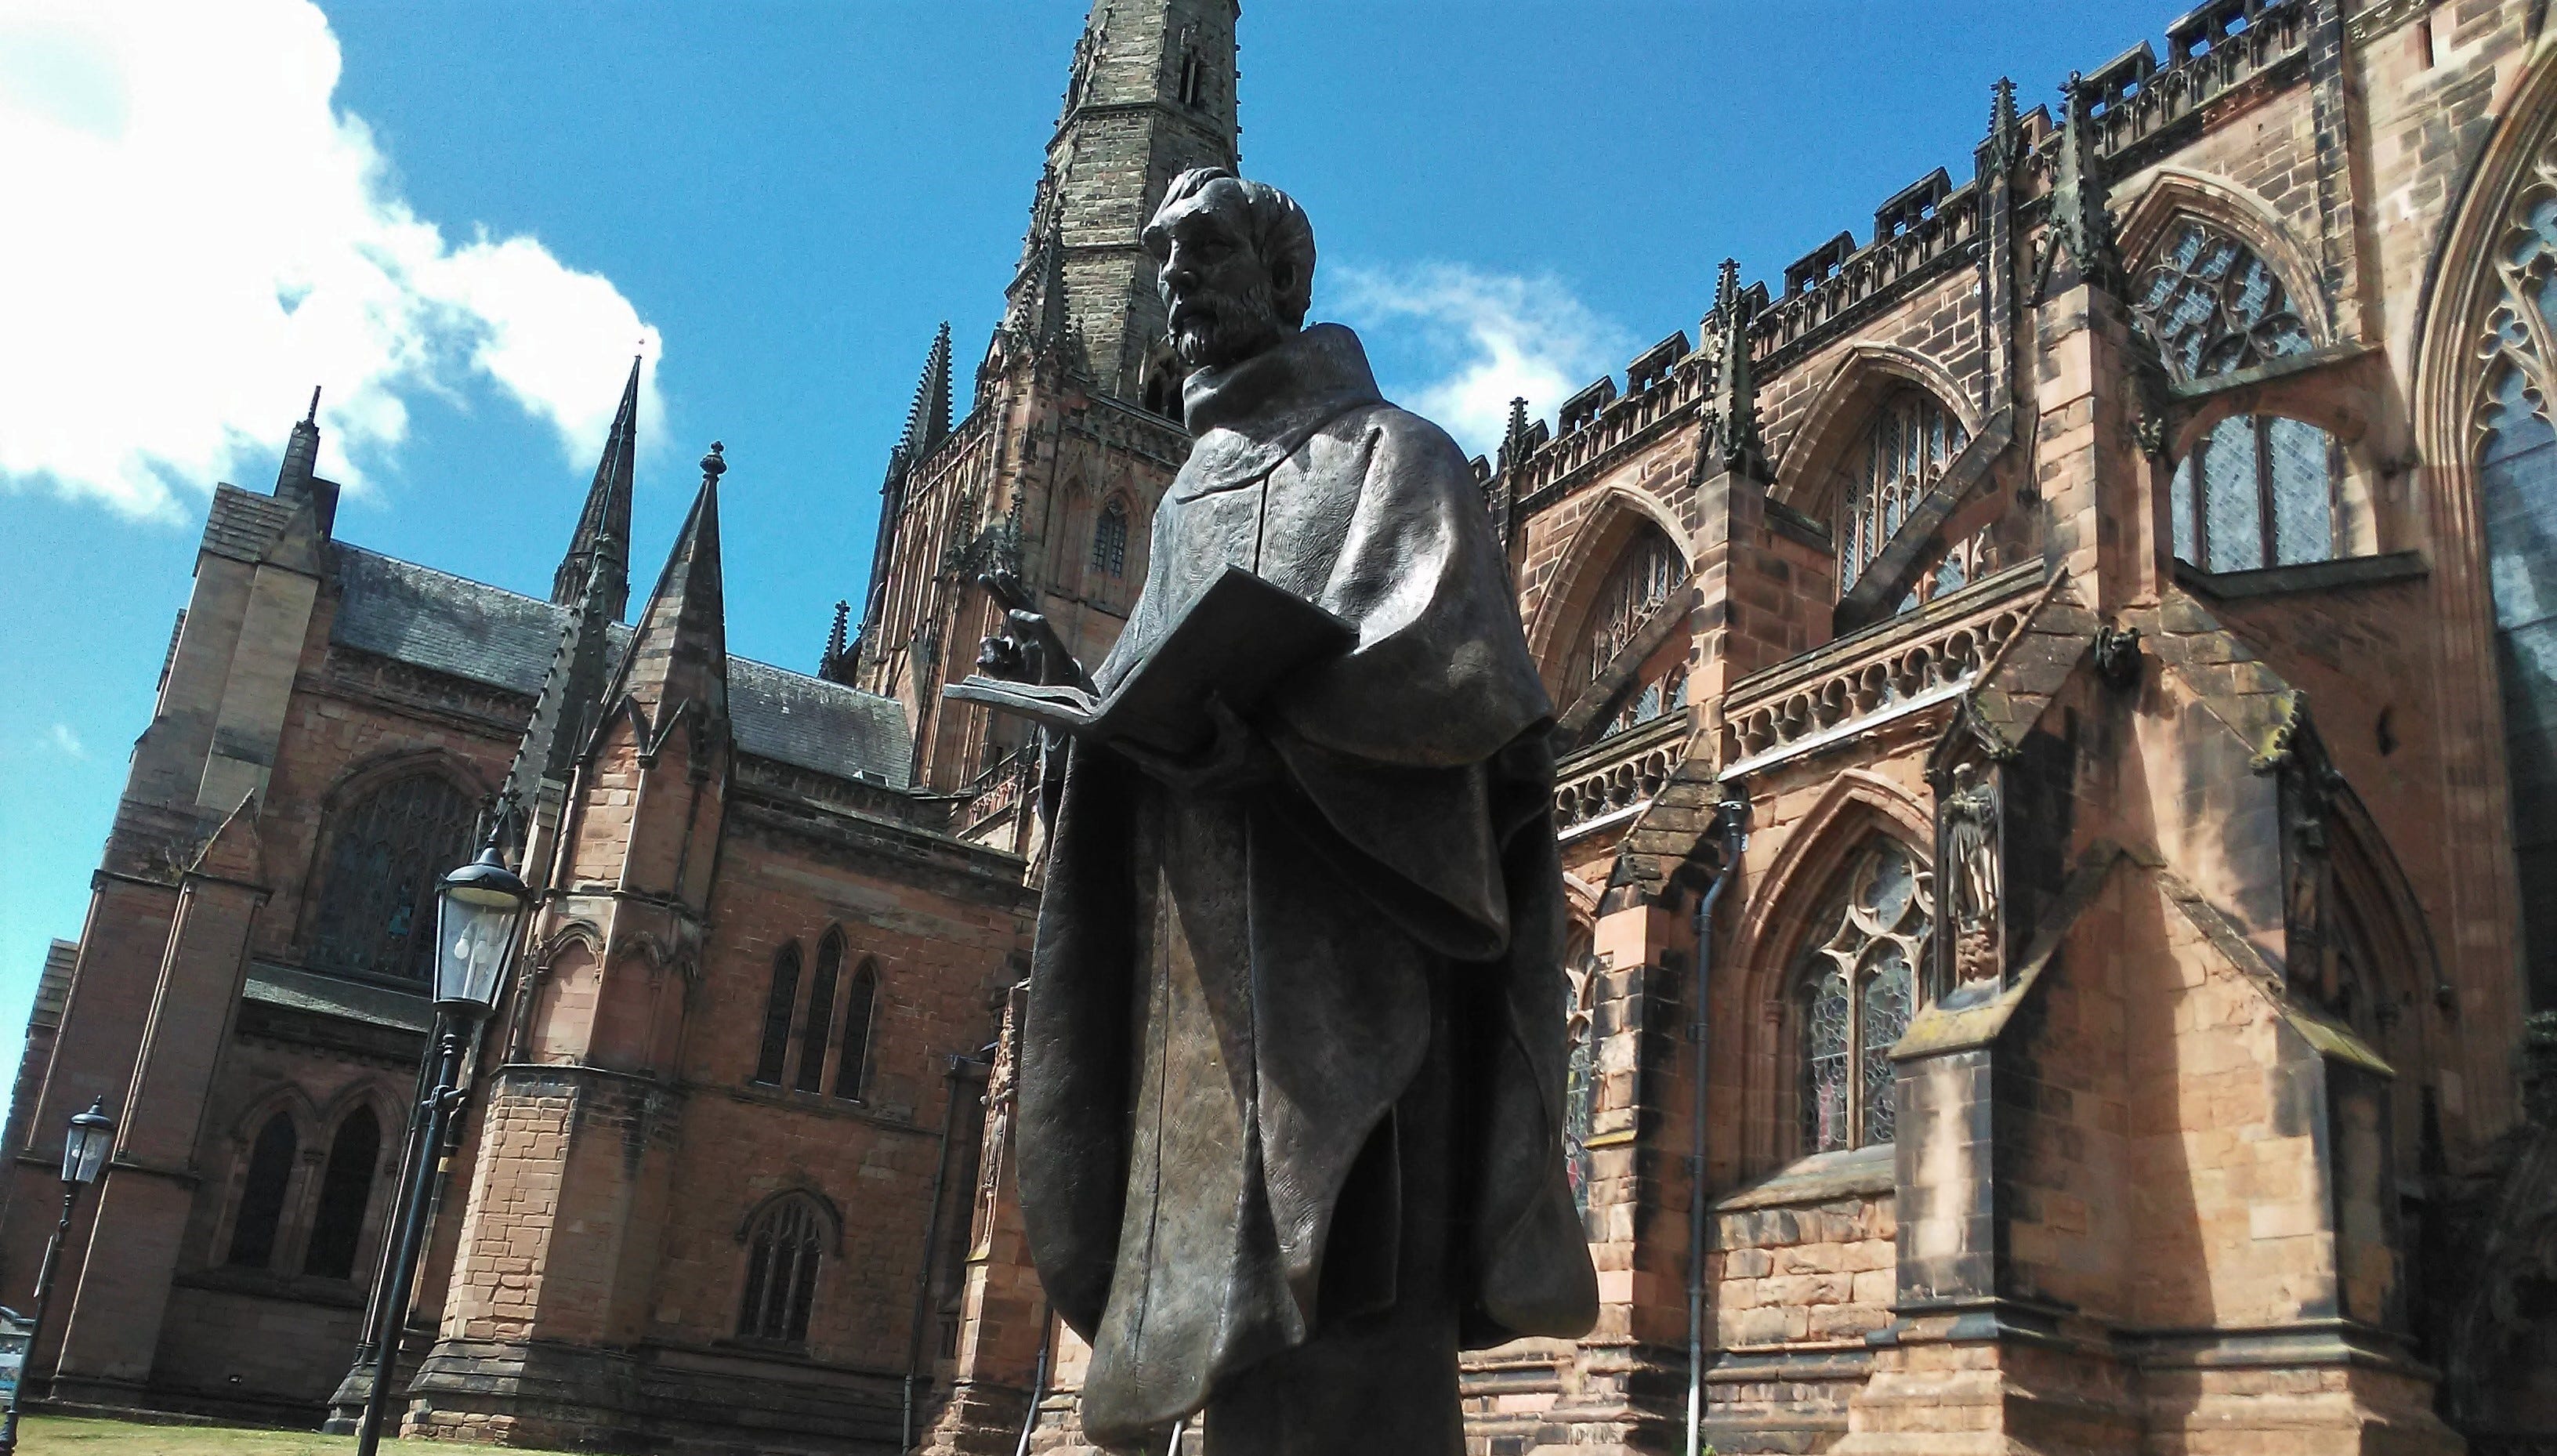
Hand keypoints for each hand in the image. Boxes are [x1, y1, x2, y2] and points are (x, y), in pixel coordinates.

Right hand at [974, 573, 1085, 688]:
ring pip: (994, 644)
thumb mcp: (1054, 648)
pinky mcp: (1010, 677)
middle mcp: (1026, 642)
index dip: (1010, 589)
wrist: (1064, 705)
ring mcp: (1017, 659)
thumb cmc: (1063, 675)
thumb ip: (1038, 626)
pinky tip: (985, 664)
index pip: (1023, 605)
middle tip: (982, 577)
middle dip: (996, 595)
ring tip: (994, 657)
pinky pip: (991, 664)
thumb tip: (1013, 612)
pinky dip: (987, 663)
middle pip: (1007, 612)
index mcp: (1038, 632)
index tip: (998, 572)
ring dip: (990, 647)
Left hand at [1112, 696, 1275, 795]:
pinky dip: (1161, 762)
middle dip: (1137, 753)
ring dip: (1149, 759)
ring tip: (1130, 743)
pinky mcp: (1200, 786)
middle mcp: (1188, 788)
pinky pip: (1172, 773)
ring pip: (1162, 773)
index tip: (1112, 740)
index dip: (1133, 750)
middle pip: (1154, 769)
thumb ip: (1221, 713)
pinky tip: (1156, 753)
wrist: (1274, 772)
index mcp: (1191, 779)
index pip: (1155, 763)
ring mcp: (1194, 790)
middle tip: (1115, 738)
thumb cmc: (1255, 753)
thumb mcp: (1238, 731)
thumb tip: (1209, 693)